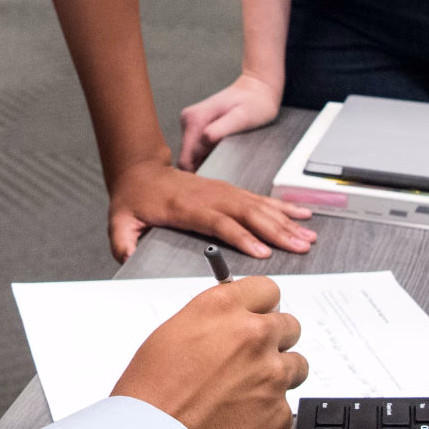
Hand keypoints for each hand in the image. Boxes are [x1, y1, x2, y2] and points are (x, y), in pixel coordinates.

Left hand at [107, 155, 312, 263]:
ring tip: (309, 236)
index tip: (263, 253)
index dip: (242, 237)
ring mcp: (223, 192)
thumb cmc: (133, 200)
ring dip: (286, 221)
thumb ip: (123, 240)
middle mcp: (210, 197)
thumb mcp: (120, 220)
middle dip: (277, 231)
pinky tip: (302, 215)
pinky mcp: (230, 191)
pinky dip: (283, 208)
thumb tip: (126, 256)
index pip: (219, 222)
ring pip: (259, 206)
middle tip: (301, 247)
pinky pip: (260, 200)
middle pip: (248, 214)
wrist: (141, 172)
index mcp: (186, 208)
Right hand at [114, 276, 306, 428]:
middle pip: (288, 326)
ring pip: (296, 366)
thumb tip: (231, 323)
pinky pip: (285, 407)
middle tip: (250, 360)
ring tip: (244, 393)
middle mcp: (252, 337)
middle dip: (273, 340)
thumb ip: (211, 323)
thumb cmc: (149, 394)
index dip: (260, 306)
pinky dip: (266, 414)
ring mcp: (271, 376)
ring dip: (276, 375)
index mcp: (222, 309)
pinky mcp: (279, 415)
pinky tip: (238, 421)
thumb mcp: (171, 336)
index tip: (257, 317)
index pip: (267, 290)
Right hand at [178, 73, 281, 169]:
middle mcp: (188, 120)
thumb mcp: (242, 117)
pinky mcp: (197, 126)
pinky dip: (208, 154)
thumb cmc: (255, 103)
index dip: (197, 174)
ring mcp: (191, 122)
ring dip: (206, 161)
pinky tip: (223, 152)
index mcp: (195, 119)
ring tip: (226, 160)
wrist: (257, 89)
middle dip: (202, 168)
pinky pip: (197, 148)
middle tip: (224, 173)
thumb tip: (204, 140)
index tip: (213, 182)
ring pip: (192, 154)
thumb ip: (221, 129)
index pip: (185, 160)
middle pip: (187, 158)